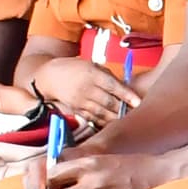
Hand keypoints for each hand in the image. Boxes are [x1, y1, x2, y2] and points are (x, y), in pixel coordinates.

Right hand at [9, 63, 139, 129]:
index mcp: (91, 73)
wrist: (50, 77)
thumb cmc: (75, 69)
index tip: (138, 101)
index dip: (126, 94)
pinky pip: (92, 118)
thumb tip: (125, 88)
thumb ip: (108, 76)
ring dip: (116, 117)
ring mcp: (80, 101)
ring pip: (101, 112)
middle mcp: (86, 88)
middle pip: (108, 101)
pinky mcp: (76, 110)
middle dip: (124, 108)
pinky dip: (103, 122)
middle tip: (137, 113)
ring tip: (127, 120)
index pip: (112, 85)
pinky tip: (113, 123)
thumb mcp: (91, 65)